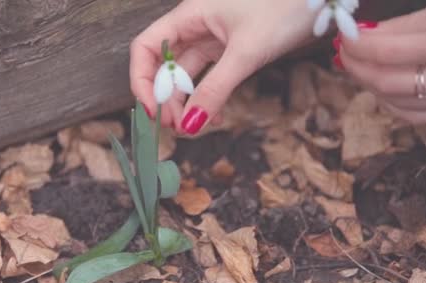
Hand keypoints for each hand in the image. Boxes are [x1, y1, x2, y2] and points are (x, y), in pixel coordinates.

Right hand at [130, 0, 317, 133]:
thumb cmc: (284, 8)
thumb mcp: (246, 52)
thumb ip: (216, 89)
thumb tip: (191, 124)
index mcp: (190, 16)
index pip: (146, 48)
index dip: (142, 80)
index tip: (152, 110)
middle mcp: (195, 26)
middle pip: (164, 66)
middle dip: (166, 99)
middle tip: (177, 127)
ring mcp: (211, 38)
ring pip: (186, 76)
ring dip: (186, 103)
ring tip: (194, 127)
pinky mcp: (228, 49)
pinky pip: (208, 77)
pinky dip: (207, 97)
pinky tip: (214, 115)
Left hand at [338, 1, 425, 124]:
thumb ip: (413, 23)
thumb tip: (366, 34)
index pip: (390, 51)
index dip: (359, 45)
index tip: (344, 36)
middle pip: (390, 82)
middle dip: (358, 68)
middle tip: (344, 53)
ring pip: (401, 104)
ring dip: (371, 85)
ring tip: (359, 66)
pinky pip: (420, 117)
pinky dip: (393, 103)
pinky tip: (383, 86)